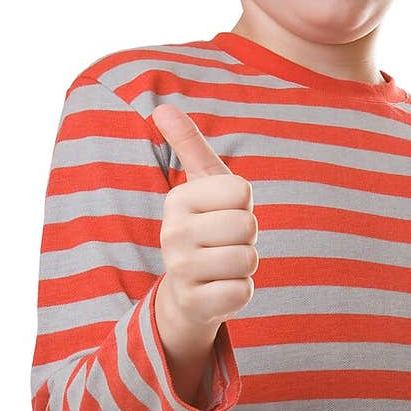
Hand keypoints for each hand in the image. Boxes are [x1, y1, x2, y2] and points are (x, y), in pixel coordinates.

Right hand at [151, 103, 258, 327]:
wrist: (188, 291)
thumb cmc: (205, 228)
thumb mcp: (200, 184)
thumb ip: (188, 145)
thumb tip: (161, 108)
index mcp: (178, 199)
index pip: (242, 191)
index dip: (244, 205)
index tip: (224, 214)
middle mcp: (172, 233)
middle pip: (248, 225)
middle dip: (248, 237)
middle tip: (226, 243)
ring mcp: (180, 270)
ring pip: (248, 258)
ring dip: (246, 264)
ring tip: (224, 265)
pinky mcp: (195, 302)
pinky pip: (244, 291)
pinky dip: (242, 291)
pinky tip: (221, 289)